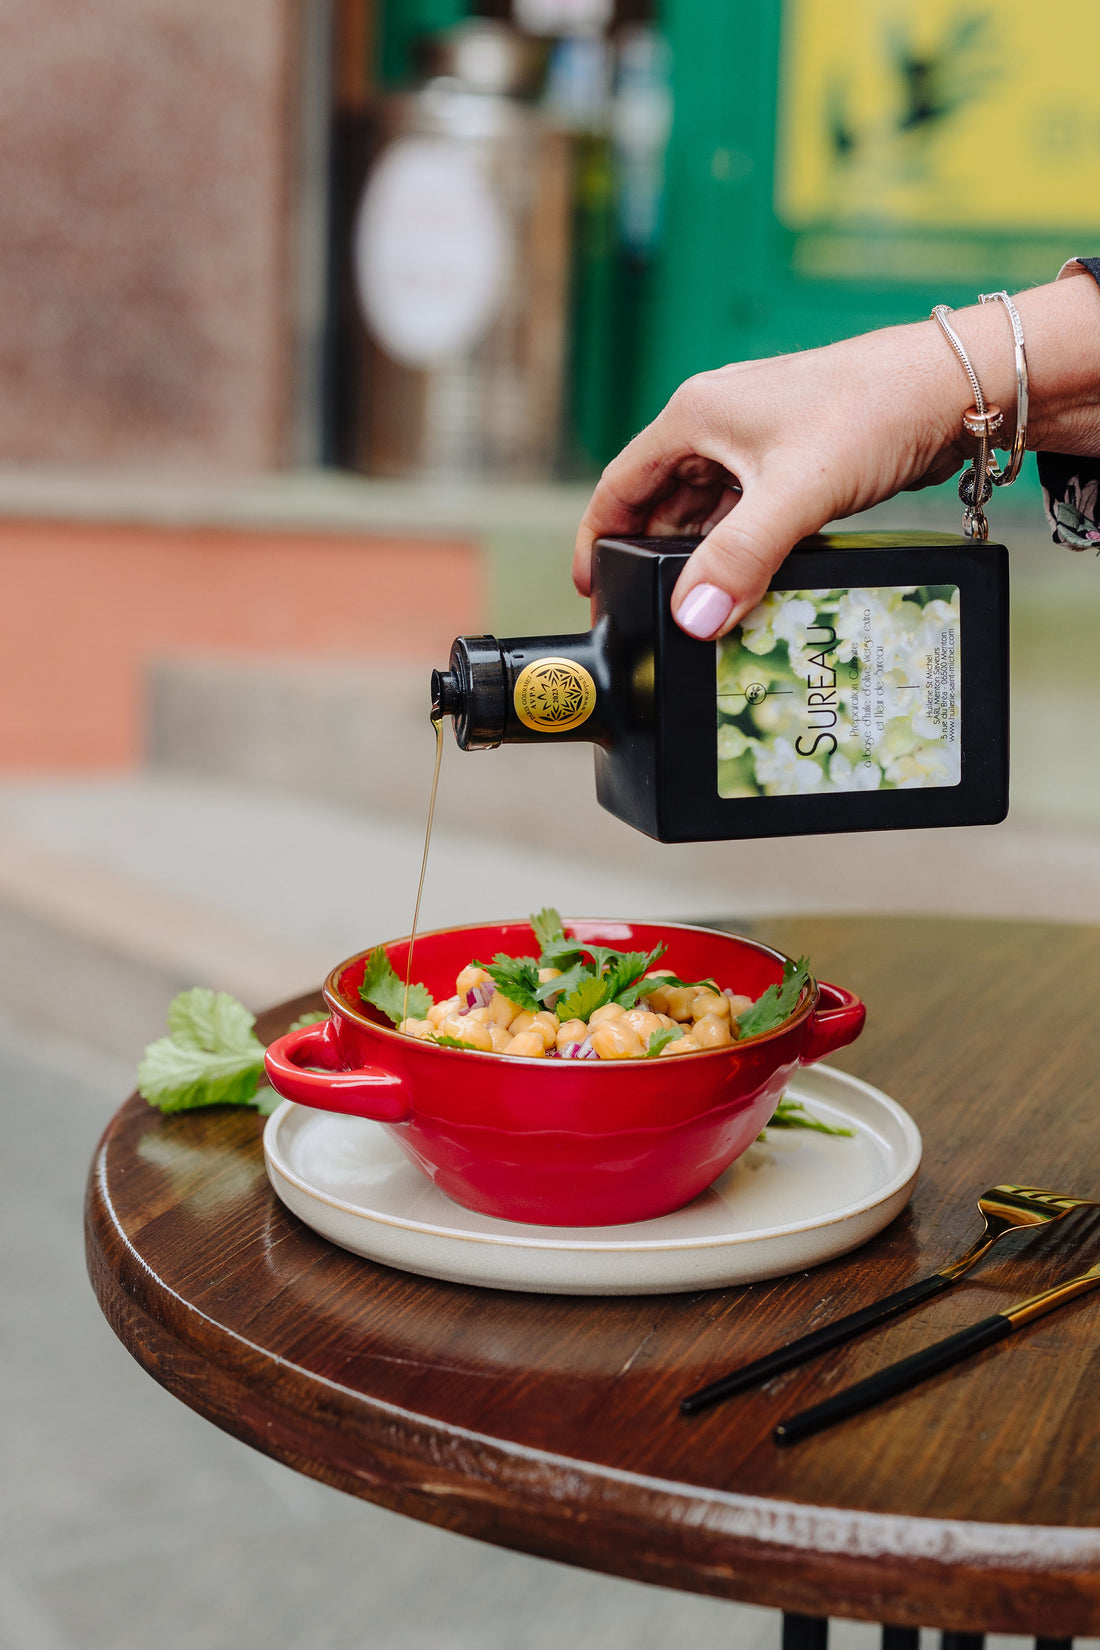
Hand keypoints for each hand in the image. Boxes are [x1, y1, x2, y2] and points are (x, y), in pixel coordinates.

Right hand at [573, 319, 972, 636]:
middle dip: (651, 555)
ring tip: (697, 608)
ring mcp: (760, 438)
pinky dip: (742, 547)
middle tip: (645, 611)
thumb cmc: (873, 412)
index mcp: (697, 415)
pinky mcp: (797, 457)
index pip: (621, 483)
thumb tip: (693, 619)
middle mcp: (720, 421)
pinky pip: (749, 510)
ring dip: (703, 555)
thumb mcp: (795, 493)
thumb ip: (740, 558)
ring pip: (708, 508)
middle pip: (661, 500)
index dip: (597, 537)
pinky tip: (750, 582)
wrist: (958, 387)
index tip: (589, 588)